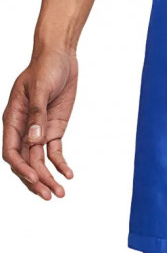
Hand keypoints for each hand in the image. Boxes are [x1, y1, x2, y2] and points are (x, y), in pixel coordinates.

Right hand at [3, 48, 77, 199]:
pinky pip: (55, 153)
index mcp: (12, 118)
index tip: (35, 178)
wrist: (59, 57)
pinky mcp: (54, 130)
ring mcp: (38, 131)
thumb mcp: (40, 87)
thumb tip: (34, 139)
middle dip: (36, 180)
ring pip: (39, 161)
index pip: (11, 150)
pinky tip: (69, 176)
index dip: (21, 167)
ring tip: (60, 193)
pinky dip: (60, 165)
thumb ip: (37, 114)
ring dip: (49, 177)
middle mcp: (23, 129)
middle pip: (25, 161)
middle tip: (49, 196)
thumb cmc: (45, 67)